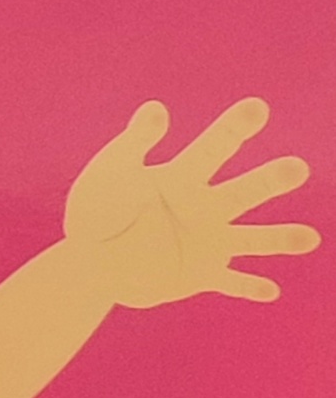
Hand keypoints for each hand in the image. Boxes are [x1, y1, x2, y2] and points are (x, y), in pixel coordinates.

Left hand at [63, 98, 317, 308]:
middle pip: (243, 191)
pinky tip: (271, 291)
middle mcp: (202, 207)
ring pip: (251, 238)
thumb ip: (135, 141)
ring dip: (279, 238)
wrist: (88, 258)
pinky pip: (230, 283)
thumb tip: (156, 107)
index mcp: (181, 178)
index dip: (234, 126)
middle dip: (270, 180)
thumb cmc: (96, 208)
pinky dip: (249, 287)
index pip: (213, 147)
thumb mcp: (112, 171)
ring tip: (310, 238)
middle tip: (298, 167)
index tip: (257, 106)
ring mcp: (205, 242)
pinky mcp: (198, 274)